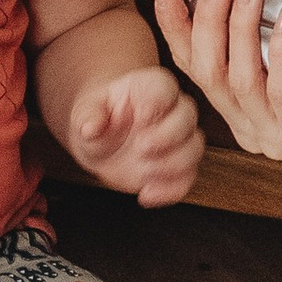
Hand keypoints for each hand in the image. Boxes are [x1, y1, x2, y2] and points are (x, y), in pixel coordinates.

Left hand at [66, 64, 204, 206]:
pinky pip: (187, 179)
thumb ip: (89, 115)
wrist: (101, 142)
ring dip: (172, 164)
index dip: (158, 101)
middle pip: (187, 116)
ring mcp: (178, 140)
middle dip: (168, 136)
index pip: (165, 86)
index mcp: (149, 88)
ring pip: (195, 148)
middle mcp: (171, 110)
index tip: (141, 115)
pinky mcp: (178, 167)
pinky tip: (146, 194)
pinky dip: (170, 190)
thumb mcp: (85, 112)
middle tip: (140, 148)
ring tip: (143, 171)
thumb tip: (90, 127)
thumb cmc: (98, 117)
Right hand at [153, 0, 281, 161]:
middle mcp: (251, 127)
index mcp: (241, 104)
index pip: (194, 66)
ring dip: (241, 27)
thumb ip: (259, 21)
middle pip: (207, 73)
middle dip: (208, 19)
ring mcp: (275, 139)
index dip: (177, 25)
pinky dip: (281, 50)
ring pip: (239, 80)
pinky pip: (280, 91)